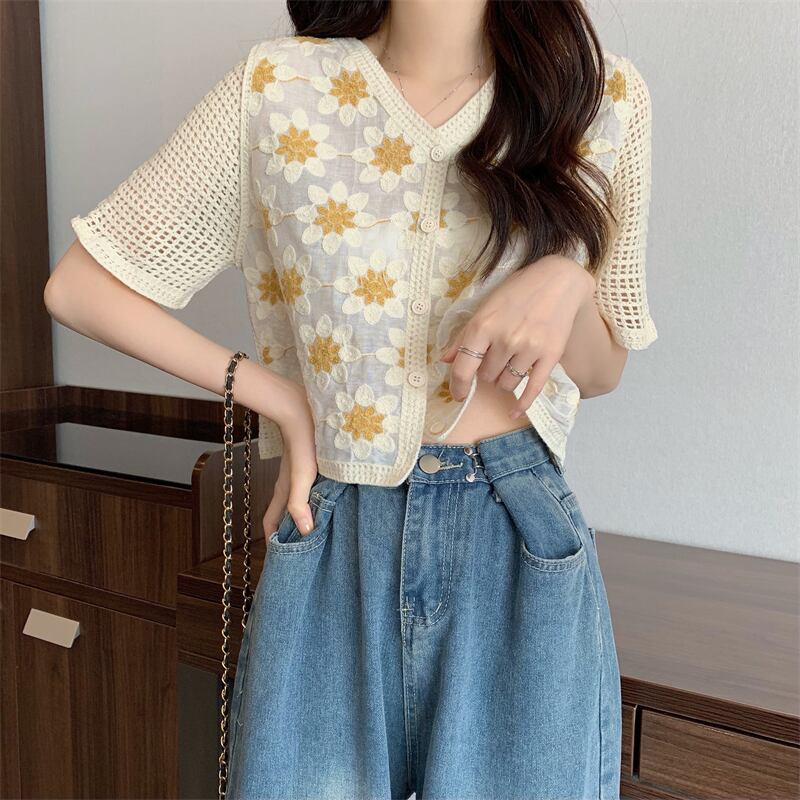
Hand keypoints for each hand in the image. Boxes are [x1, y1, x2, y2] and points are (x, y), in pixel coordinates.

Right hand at [259, 379, 319, 540]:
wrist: (301, 407)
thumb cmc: (302, 440)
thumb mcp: (303, 474)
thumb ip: (300, 502)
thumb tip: (304, 531)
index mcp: (284, 491)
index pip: (272, 523)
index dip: (275, 542)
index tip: (284, 560)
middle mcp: (288, 485)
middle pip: (284, 515)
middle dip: (290, 533)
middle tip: (305, 549)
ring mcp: (297, 474)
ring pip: (296, 501)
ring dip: (303, 516)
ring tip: (321, 528)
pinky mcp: (308, 463)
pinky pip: (306, 488)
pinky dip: (314, 499)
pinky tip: (328, 500)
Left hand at [439, 255, 595, 417]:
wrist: (558, 280)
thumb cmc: (518, 291)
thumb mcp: (485, 307)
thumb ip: (464, 336)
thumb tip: (445, 359)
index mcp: (483, 326)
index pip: (463, 368)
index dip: (457, 386)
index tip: (458, 394)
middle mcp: (505, 339)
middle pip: (486, 376)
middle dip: (486, 373)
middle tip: (494, 359)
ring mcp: (529, 348)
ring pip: (507, 383)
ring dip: (503, 381)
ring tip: (508, 366)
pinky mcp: (550, 355)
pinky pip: (533, 388)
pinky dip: (523, 403)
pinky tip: (515, 411)